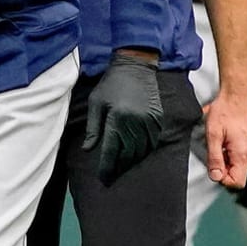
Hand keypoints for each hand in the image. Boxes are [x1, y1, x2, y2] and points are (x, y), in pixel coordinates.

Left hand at [83, 50, 163, 185]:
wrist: (135, 66)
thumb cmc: (111, 84)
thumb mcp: (96, 103)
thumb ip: (93, 128)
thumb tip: (88, 150)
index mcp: (118, 118)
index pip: (111, 150)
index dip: (107, 167)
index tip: (103, 178)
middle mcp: (135, 122)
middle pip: (127, 154)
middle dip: (119, 168)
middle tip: (111, 177)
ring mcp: (149, 121)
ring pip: (141, 151)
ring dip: (132, 162)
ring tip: (122, 168)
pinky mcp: (158, 119)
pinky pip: (152, 142)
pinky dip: (144, 151)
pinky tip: (136, 155)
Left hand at [201, 88, 246, 187]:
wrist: (238, 94)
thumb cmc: (225, 111)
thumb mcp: (212, 135)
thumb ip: (214, 158)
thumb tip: (215, 177)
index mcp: (243, 153)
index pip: (237, 182)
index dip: (223, 178)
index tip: (214, 166)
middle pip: (238, 174)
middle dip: (224, 166)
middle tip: (216, 148)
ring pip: (240, 164)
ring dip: (228, 158)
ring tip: (222, 141)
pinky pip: (244, 155)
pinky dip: (234, 152)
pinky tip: (228, 138)